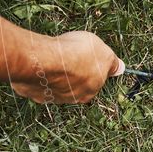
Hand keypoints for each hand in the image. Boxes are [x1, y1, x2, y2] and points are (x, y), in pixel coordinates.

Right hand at [10, 31, 124, 103]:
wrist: (44, 59)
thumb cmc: (75, 54)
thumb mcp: (103, 53)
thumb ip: (112, 63)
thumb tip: (121, 68)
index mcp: (90, 91)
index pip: (95, 80)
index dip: (92, 66)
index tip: (87, 55)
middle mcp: (70, 98)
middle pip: (75, 84)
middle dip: (74, 71)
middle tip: (71, 55)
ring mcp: (49, 96)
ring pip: (55, 84)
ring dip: (56, 73)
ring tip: (54, 56)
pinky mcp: (31, 91)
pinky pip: (38, 82)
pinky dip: (39, 74)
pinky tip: (40, 62)